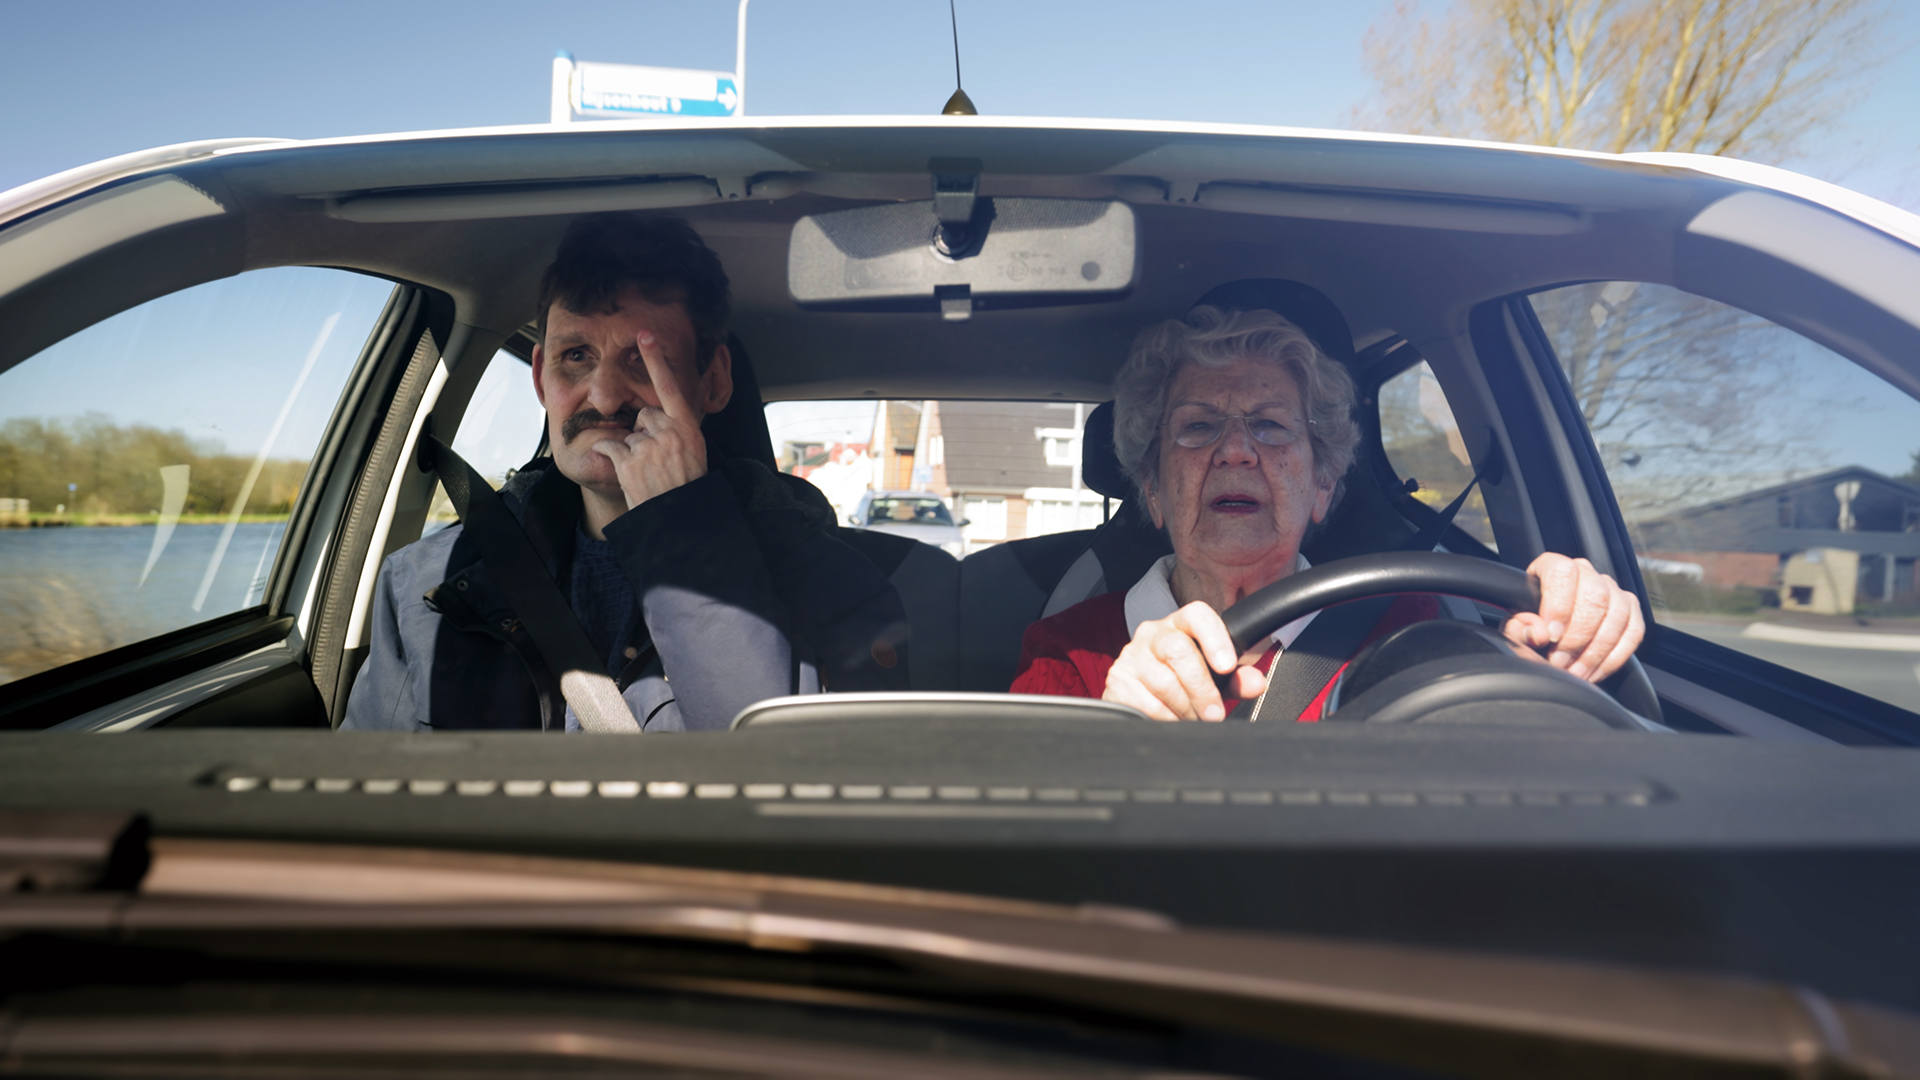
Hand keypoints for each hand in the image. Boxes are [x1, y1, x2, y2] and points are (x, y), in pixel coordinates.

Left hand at [592, 332, 706, 508]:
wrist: (679, 518)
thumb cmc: (688, 488)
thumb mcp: (695, 453)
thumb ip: (677, 432)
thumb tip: (654, 420)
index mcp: (688, 429)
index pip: (671, 387)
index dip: (657, 359)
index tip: (646, 334)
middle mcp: (668, 433)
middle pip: (645, 415)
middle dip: (645, 432)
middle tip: (657, 459)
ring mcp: (647, 447)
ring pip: (629, 434)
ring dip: (632, 450)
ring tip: (646, 472)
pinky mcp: (628, 462)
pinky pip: (610, 445)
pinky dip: (610, 454)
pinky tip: (624, 469)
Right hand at [1102, 601, 1266, 721]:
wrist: (1141, 695)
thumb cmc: (1183, 681)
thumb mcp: (1215, 678)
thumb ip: (1237, 679)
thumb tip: (1256, 683)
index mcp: (1180, 624)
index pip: (1197, 615)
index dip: (1214, 638)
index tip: (1227, 666)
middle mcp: (1153, 633)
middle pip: (1179, 652)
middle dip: (1202, 689)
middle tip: (1214, 713)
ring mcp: (1132, 655)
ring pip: (1164, 682)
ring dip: (1185, 708)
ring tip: (1194, 719)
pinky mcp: (1118, 680)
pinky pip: (1146, 702)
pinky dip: (1165, 718)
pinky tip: (1172, 720)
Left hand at [1503, 553, 1644, 682]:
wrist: (1548, 639)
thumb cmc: (1531, 628)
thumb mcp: (1516, 628)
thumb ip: (1521, 627)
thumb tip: (1538, 632)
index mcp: (1553, 566)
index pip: (1562, 573)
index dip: (1559, 606)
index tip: (1550, 636)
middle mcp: (1586, 573)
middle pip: (1595, 596)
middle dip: (1578, 637)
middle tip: (1561, 662)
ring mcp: (1612, 589)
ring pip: (1617, 615)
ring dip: (1597, 651)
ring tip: (1576, 672)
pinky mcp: (1631, 610)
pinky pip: (1634, 631)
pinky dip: (1615, 657)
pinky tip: (1595, 671)